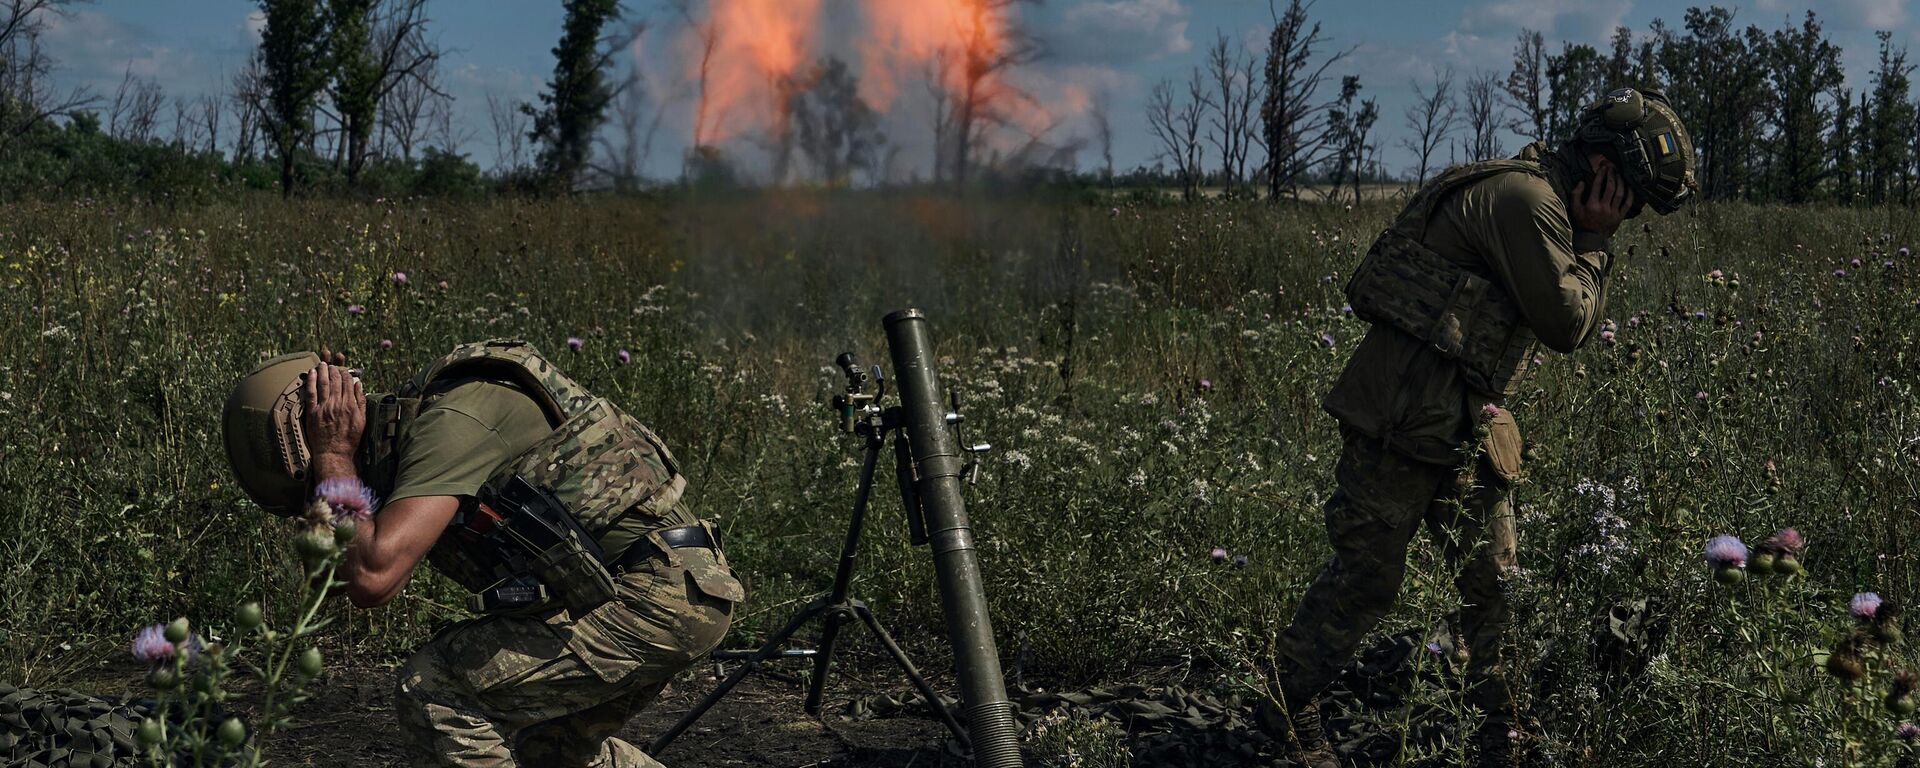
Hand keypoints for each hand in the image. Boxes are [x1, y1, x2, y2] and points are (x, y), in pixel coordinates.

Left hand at [301, 348, 364, 474]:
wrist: (334, 452)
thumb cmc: (349, 439)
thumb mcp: (362, 421)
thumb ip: (361, 402)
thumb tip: (359, 385)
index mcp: (350, 405)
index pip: (348, 383)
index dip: (346, 373)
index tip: (345, 369)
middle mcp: (337, 404)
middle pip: (335, 380)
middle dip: (334, 369)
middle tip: (333, 363)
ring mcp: (324, 407)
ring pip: (323, 383)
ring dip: (323, 371)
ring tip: (322, 363)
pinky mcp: (313, 412)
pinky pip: (311, 393)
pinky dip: (311, 381)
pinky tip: (312, 374)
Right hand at [1569, 155, 1636, 238]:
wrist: (1591, 239)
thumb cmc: (1582, 223)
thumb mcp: (1574, 209)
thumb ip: (1576, 195)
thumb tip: (1581, 182)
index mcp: (1592, 205)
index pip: (1597, 185)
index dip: (1601, 174)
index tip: (1602, 167)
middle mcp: (1604, 208)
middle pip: (1610, 187)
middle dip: (1611, 175)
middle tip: (1612, 168)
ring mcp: (1613, 212)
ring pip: (1620, 194)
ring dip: (1620, 182)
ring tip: (1619, 174)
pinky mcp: (1620, 217)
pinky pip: (1627, 204)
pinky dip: (1630, 194)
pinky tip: (1629, 187)